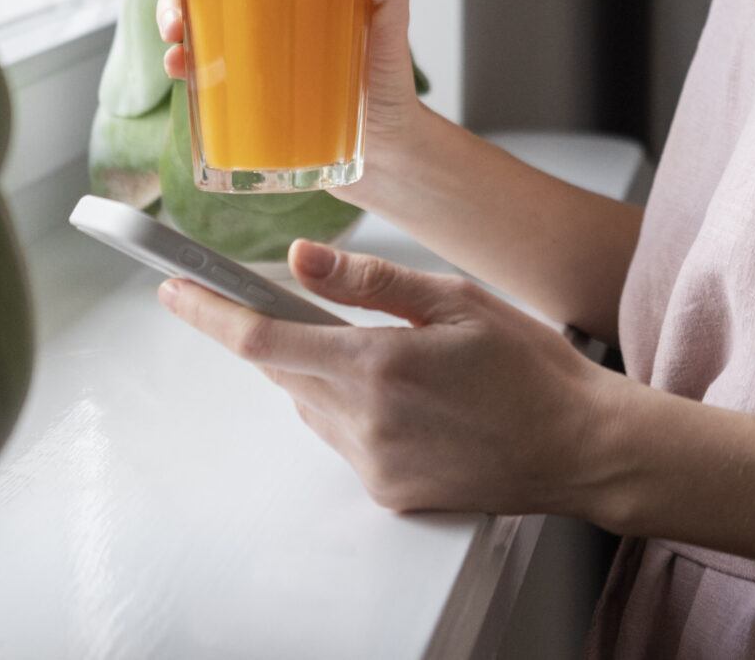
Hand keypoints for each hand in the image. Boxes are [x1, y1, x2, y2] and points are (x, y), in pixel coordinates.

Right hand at [145, 0, 428, 164]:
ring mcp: (249, 42)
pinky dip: (180, 62)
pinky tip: (180, 65)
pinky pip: (197, 66)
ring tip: (175, 29)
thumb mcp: (393, 24)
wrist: (387, 147)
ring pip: (190, 12)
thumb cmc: (388, 75)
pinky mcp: (240, 83)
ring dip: (168, 12)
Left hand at [158, 241, 628, 515]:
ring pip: (314, 407)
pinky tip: (421, 402)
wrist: (581, 446)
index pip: (262, 340)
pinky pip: (347, 440)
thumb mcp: (456, 300)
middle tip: (347, 316)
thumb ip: (370, 283)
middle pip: (287, 372)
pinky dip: (361, 412)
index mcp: (376, 366)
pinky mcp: (389, 494)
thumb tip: (302, 260)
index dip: (208, 312)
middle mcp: (364, 424)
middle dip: (295, 337)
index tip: (173, 288)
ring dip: (332, 375)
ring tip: (409, 362)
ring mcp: (374, 467)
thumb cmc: (531, 368)